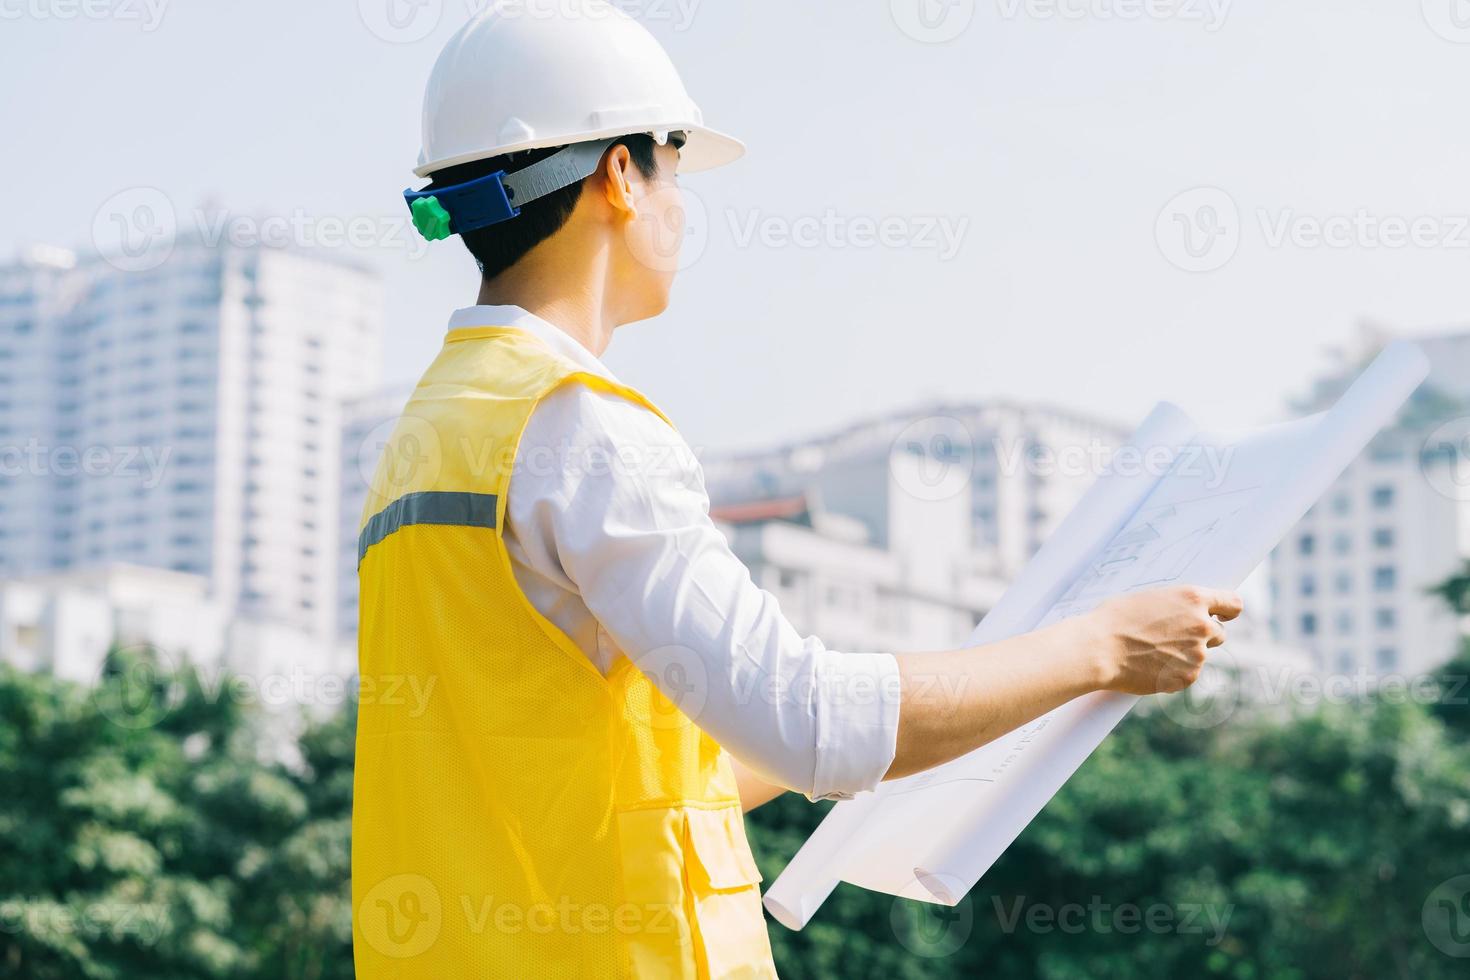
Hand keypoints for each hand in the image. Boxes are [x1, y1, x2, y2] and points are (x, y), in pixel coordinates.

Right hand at [1085, 585, 1243, 694]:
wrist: (1098, 649)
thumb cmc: (1114, 619)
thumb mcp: (1149, 599)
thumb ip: (1176, 607)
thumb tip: (1185, 613)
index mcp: (1192, 599)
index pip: (1232, 603)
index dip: (1228, 611)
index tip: (1222, 616)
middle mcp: (1202, 626)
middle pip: (1220, 634)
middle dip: (1203, 636)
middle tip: (1177, 638)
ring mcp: (1197, 654)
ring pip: (1200, 656)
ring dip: (1184, 655)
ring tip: (1151, 652)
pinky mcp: (1187, 677)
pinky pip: (1186, 673)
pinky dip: (1172, 672)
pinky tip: (1149, 666)